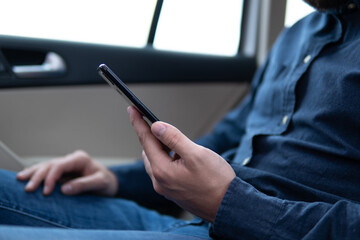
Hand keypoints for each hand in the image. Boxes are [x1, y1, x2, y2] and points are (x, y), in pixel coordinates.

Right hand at [16, 150, 117, 196]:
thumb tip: (64, 189)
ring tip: (20, 179)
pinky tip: (26, 177)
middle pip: (51, 165)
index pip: (61, 165)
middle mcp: (71, 159)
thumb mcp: (100, 183)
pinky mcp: (63, 172)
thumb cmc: (106, 182)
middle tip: (28, 188)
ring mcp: (66, 165)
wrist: (110, 182)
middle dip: (38, 176)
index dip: (51, 178)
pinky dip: (37, 174)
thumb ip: (84, 185)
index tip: (46, 192)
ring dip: (34, 173)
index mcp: (80, 158)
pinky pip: (48, 171)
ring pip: (46, 166)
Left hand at [128, 106, 235, 222]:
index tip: (132, 109)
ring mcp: (166, 188)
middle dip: (150, 135)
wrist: (228, 206)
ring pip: (155, 161)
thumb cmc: (216, 181)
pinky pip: (163, 170)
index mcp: (162, 170)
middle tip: (153, 120)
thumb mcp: (196, 154)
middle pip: (148, 151)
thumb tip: (156, 127)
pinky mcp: (173, 192)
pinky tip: (178, 156)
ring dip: (159, 148)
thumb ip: (174, 139)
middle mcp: (160, 181)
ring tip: (172, 140)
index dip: (139, 123)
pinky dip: (166, 158)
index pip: (146, 140)